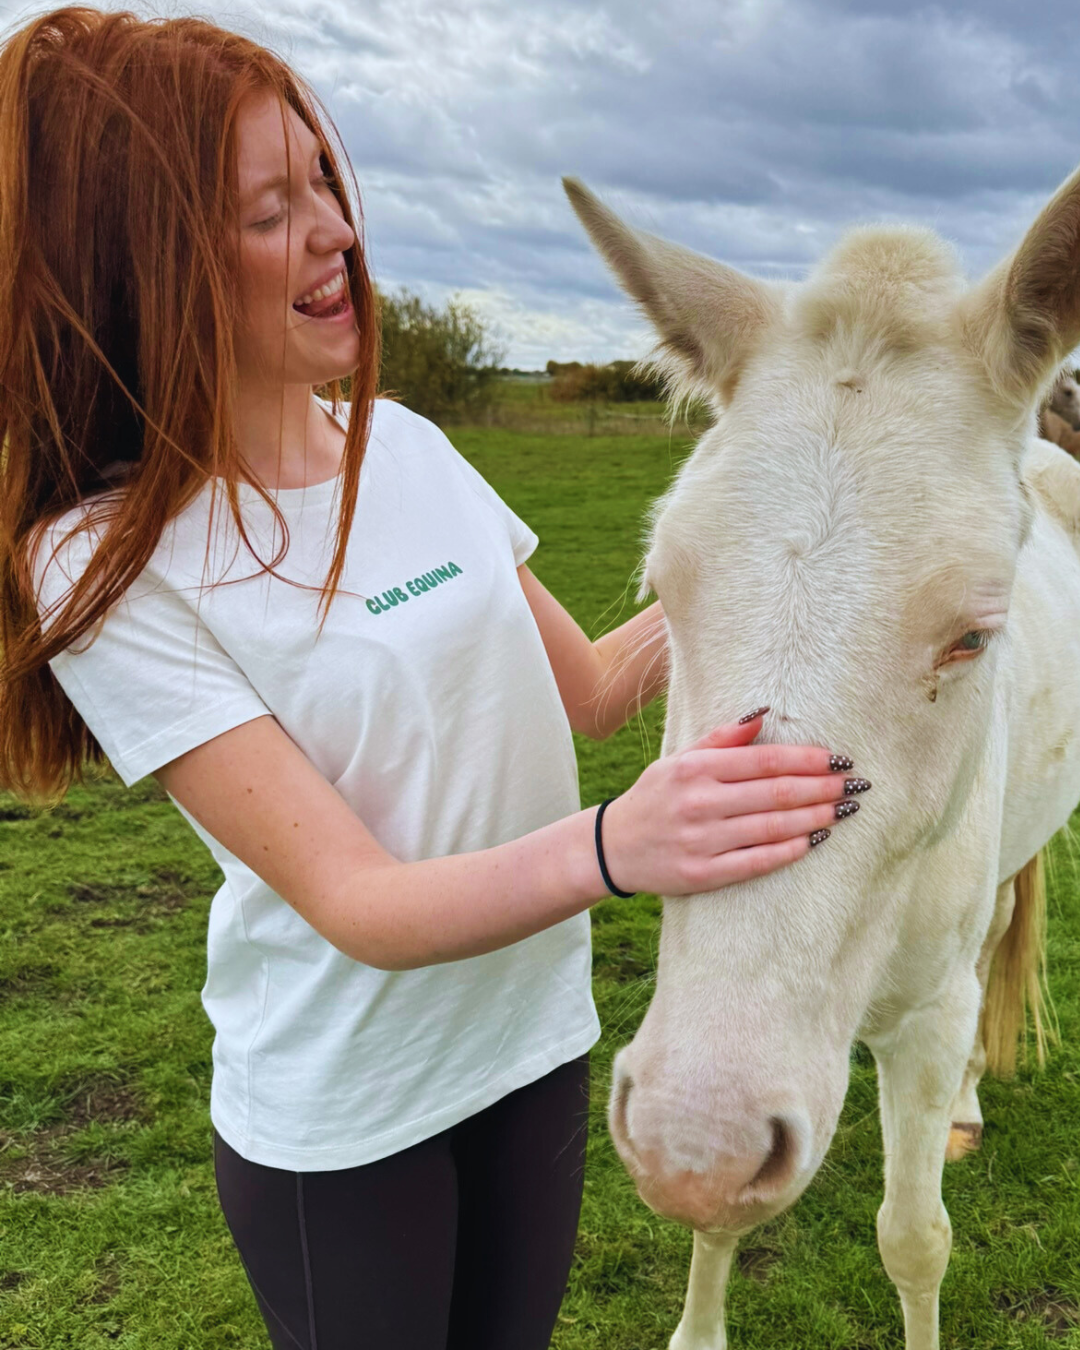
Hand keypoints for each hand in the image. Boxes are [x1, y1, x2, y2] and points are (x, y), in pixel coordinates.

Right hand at [597, 711, 867, 896]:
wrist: (612, 847)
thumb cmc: (654, 798)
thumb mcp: (678, 760)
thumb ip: (721, 739)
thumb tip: (763, 714)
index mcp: (696, 769)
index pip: (763, 761)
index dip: (806, 759)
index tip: (837, 758)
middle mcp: (700, 803)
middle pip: (775, 793)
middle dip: (820, 788)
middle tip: (854, 784)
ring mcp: (702, 840)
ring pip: (771, 827)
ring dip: (813, 818)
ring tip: (842, 810)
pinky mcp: (702, 874)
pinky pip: (756, 862)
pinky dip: (788, 851)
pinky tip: (813, 841)